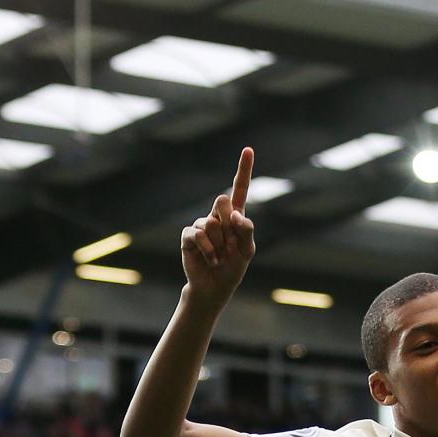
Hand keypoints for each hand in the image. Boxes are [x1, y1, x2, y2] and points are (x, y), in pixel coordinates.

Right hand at [179, 148, 255, 306]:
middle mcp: (217, 216)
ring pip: (211, 222)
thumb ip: (246, 231)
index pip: (240, 188)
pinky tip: (211, 260)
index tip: (248, 149)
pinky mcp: (189, 236)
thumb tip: (236, 215)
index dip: (243, 169)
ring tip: (219, 256)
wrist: (214, 287)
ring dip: (219, 244)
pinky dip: (208, 250)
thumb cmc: (233, 268)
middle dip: (227, 223)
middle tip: (229, 244)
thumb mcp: (247, 251)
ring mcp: (201, 224)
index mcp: (235, 216)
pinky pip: (198, 234)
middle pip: (222, 200)